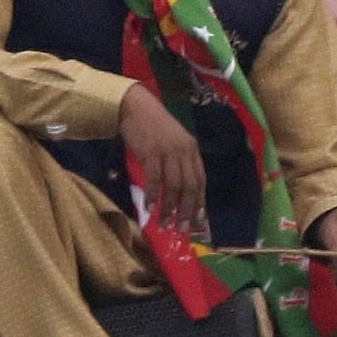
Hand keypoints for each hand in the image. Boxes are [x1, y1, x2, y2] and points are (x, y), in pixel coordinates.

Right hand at [114, 90, 209, 218]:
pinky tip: (149, 208)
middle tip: (181, 229)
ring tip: (165, 223)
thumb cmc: (153, 127)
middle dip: (187, 210)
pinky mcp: (151, 152)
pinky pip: (155, 179)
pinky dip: (153, 196)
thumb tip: (179, 192)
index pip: (200, 180)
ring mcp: (168, 152)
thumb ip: (178, 162)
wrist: (136, 107)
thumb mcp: (173, 143)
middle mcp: (183, 151)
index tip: (198, 221)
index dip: (199, 202)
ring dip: (170, 208)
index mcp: (191, 150)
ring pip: (174, 186)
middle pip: (190, 186)